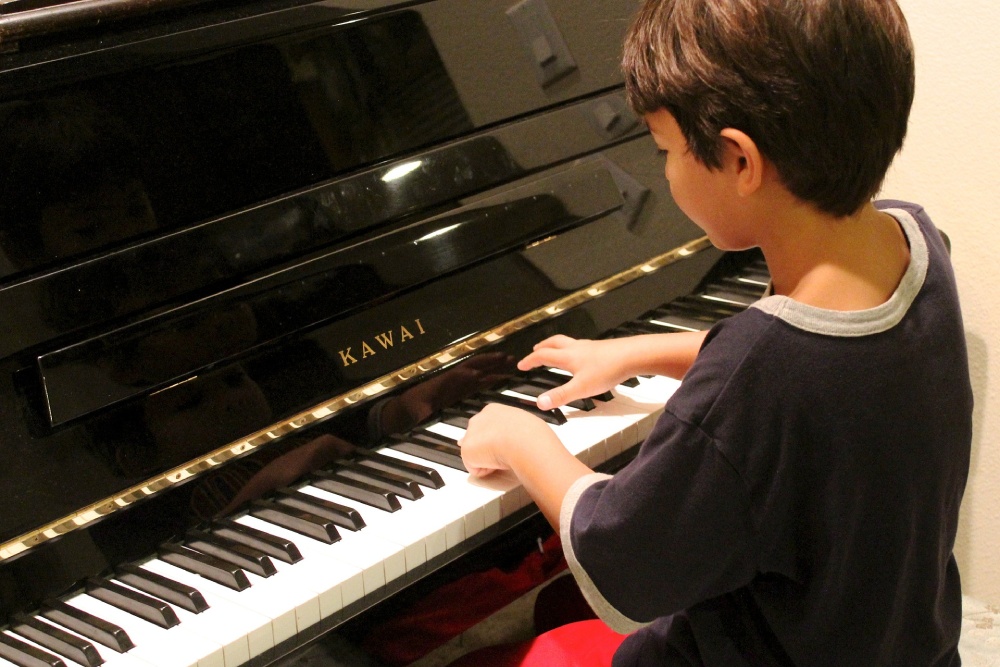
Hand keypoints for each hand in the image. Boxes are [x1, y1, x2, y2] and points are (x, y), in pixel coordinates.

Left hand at [459, 403, 558, 477]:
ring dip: (489, 460)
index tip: (504, 446)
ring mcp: (471, 433)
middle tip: (505, 454)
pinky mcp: (466, 450)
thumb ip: (510, 430)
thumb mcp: (524, 426)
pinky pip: (475, 468)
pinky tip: (498, 463)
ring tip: (504, 457)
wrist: (524, 440)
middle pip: (476, 440)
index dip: (493, 441)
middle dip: (486, 450)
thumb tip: (509, 438)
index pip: (486, 427)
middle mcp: (479, 419)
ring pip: (477, 455)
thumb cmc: (531, 434)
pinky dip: (486, 471)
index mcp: (494, 411)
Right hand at [517, 335, 631, 409]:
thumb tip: (540, 402)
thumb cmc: (607, 369)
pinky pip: (581, 346)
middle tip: (535, 350)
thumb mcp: (581, 388)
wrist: (633, 356)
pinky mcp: (601, 348)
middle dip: (542, 347)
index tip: (522, 365)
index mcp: (568, 356)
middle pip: (554, 343)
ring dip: (557, 345)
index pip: (542, 356)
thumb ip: (560, 395)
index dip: (530, 360)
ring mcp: (589, 347)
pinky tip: (581, 357)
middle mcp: (576, 348)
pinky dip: (573, 348)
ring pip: (568, 342)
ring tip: (556, 351)